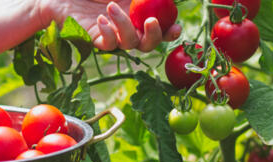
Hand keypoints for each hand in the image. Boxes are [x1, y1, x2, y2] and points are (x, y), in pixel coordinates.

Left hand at [37, 0, 180, 51]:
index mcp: (139, 14)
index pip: (161, 29)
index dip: (171, 32)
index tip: (177, 27)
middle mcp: (129, 28)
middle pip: (149, 44)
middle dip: (155, 36)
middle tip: (150, 21)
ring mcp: (113, 35)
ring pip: (129, 44)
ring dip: (124, 26)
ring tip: (110, 6)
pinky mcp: (96, 40)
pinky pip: (108, 45)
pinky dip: (108, 33)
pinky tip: (101, 19)